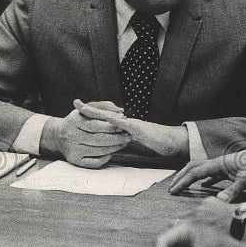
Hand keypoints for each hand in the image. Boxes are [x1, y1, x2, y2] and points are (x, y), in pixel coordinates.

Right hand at [41, 100, 129, 167]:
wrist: (57, 134)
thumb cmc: (78, 120)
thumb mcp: (87, 109)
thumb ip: (103, 107)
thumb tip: (121, 112)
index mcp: (74, 121)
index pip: (96, 125)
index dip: (111, 126)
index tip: (123, 126)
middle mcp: (71, 135)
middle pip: (99, 139)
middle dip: (117, 138)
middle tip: (128, 137)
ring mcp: (72, 149)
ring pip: (98, 151)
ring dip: (114, 148)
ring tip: (123, 143)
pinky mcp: (74, 160)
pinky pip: (93, 162)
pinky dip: (104, 159)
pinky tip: (110, 153)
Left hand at [74, 102, 188, 159]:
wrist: (170, 142)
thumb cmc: (152, 143)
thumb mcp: (131, 141)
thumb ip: (118, 139)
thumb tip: (107, 143)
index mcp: (122, 125)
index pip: (103, 118)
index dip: (90, 113)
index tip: (76, 107)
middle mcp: (125, 122)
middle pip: (104, 114)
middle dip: (89, 110)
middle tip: (75, 103)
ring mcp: (132, 124)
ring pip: (112, 117)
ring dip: (98, 112)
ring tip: (84, 108)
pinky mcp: (140, 130)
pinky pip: (127, 126)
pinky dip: (117, 122)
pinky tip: (108, 118)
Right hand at [169, 144, 245, 200]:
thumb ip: (233, 191)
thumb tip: (219, 201)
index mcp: (217, 164)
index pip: (194, 173)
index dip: (183, 182)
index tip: (173, 191)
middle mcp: (216, 163)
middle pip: (192, 167)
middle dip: (180, 177)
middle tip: (171, 188)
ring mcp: (221, 165)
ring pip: (199, 168)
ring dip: (189, 176)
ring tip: (182, 185)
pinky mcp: (227, 169)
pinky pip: (210, 173)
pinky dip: (202, 178)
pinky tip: (203, 185)